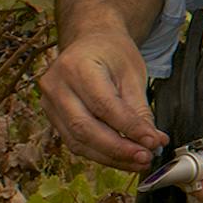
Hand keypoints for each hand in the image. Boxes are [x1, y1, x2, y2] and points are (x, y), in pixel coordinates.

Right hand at [39, 25, 164, 170]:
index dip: (130, 128)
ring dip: (110, 157)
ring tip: (138, 162)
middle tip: (146, 158)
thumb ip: (139, 109)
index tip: (153, 142)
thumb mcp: (133, 73)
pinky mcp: (52, 116)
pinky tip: (121, 157)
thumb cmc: (111, 52)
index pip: (104, 106)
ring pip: (78, 141)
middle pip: (85, 128)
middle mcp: (56, 85)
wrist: (90, 41)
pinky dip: (99, 153)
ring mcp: (49, 102)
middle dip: (118, 149)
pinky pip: (74, 142)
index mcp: (77, 66)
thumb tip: (152, 141)